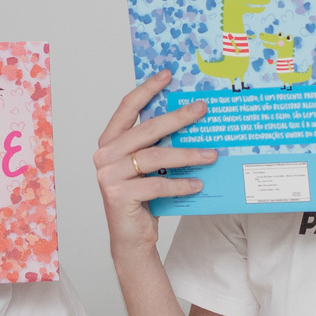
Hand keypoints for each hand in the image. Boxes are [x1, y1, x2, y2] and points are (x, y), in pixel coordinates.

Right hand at [94, 72, 217, 262]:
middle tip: (201, 109)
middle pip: (146, 130)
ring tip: (211, 154)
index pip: (127, 107)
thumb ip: (154, 144)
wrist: (131, 239)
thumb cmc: (141, 199)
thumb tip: (187, 117)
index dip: (147, 89)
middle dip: (177, 118)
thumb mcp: (146, 167)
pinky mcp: (118, 195)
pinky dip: (180, 184)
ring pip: (155, 157)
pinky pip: (157, 185)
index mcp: (109, 142)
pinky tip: (198, 183)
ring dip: (187, 154)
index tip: (167, 75)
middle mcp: (104, 155)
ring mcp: (108, 176)